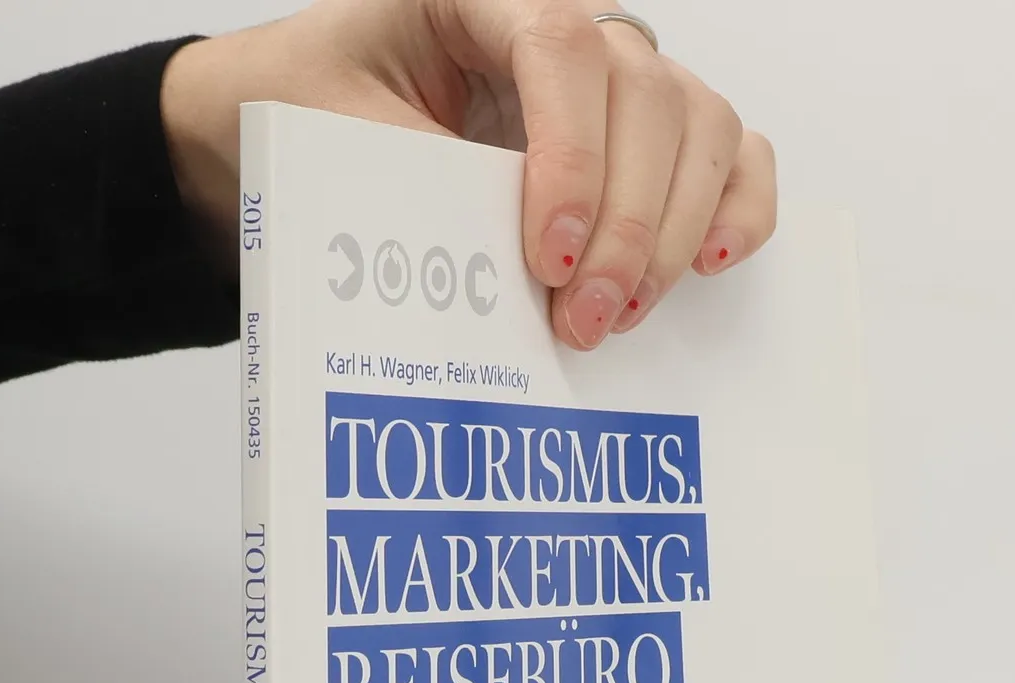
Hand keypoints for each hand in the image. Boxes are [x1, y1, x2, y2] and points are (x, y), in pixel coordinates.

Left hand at [161, 0, 775, 349]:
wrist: (274, 130)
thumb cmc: (299, 118)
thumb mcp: (331, 142)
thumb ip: (423, 188)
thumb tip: (514, 276)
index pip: (564, 46)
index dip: (574, 155)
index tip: (548, 256)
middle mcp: (561, 26)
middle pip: (648, 95)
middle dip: (627, 224)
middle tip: (583, 321)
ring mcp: (610, 83)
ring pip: (699, 124)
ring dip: (676, 231)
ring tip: (620, 315)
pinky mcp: (639, 140)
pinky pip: (727, 151)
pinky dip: (740, 204)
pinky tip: (713, 263)